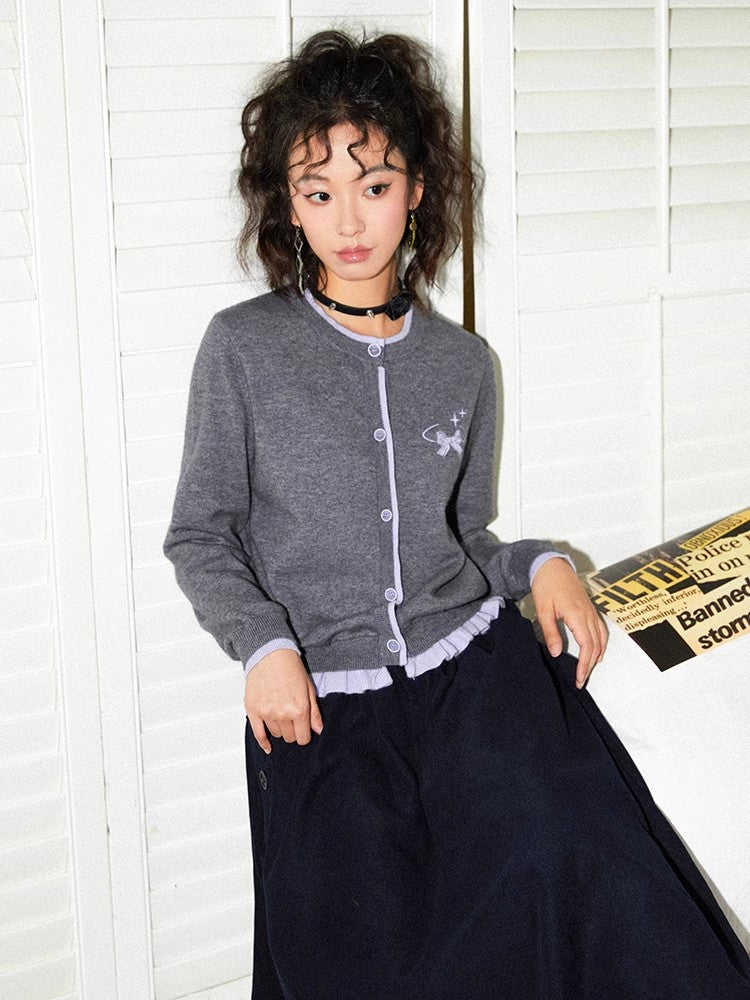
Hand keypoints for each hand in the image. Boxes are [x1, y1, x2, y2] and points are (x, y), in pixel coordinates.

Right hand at [244, 648, 323, 753]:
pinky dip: (263, 742)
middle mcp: (283, 714)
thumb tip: (319, 730)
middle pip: (289, 738)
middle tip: (292, 719)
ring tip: (280, 715)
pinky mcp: (253, 710)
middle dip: (293, 731)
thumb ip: (314, 712)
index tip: (303, 730)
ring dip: (280, 729)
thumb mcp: (309, 688)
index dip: (305, 735)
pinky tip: (268, 746)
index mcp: (299, 709)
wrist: (270, 654)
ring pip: (276, 734)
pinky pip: (258, 734)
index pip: (303, 738)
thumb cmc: (290, 667)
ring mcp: (267, 713)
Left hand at [530, 557, 607, 688]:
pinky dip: (600, 643)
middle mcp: (588, 614)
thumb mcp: (544, 610)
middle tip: (581, 680)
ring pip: (601, 638)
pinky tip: (597, 650)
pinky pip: (601, 629)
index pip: (587, 647)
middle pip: (596, 646)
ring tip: (589, 670)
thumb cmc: (546, 585)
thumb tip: (557, 653)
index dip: (584, 665)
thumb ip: (551, 633)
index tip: (579, 678)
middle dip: (590, 665)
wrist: (552, 566)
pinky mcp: (589, 608)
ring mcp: (591, 611)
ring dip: (597, 656)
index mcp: (578, 616)